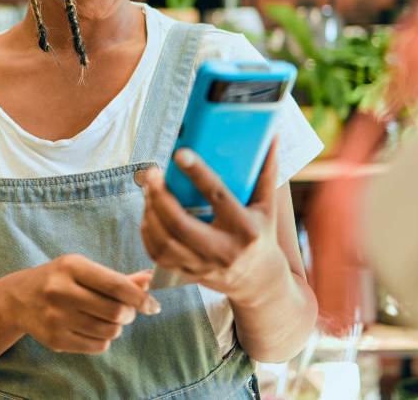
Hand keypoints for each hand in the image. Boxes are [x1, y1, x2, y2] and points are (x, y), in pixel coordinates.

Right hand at [9, 254, 160, 353]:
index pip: (116, 285)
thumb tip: (150, 281)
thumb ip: (117, 277)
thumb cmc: (59, 279)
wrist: (19, 299)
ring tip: (110, 319)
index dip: (141, 297)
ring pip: (109, 331)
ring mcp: (56, 317)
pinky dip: (105, 339)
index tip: (153, 305)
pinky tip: (95, 329)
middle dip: (130, 314)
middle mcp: (61, 291)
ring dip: (118, 327)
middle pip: (116, 311)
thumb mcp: (83, 269)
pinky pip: (97, 346)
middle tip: (128, 311)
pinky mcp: (55, 340)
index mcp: (72, 266)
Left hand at [140, 140, 287, 300]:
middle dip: (160, 197)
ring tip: (149, 189)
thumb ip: (266, 172)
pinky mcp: (187, 274)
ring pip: (164, 242)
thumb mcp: (267, 206)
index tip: (180, 153)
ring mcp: (203, 266)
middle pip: (180, 224)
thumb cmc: (260, 234)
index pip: (218, 197)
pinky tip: (149, 212)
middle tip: (153, 173)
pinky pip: (157, 254)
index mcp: (245, 229)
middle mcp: (223, 251)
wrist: (257, 280)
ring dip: (150, 213)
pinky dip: (147, 231)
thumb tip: (270, 137)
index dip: (198, 174)